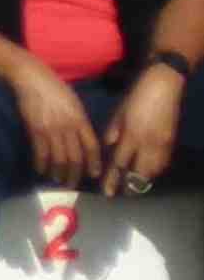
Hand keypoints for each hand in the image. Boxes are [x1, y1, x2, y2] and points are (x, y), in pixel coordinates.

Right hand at [7, 55, 103, 185]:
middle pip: (75, 156)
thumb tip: (81, 138)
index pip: (90, 146)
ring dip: (58, 172)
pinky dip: (41, 164)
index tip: (93, 174)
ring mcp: (51, 130)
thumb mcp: (74, 103)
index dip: (93, 162)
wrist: (33, 79)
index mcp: (80, 119)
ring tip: (58, 180)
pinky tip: (41, 170)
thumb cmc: (56, 88)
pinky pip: (40, 152)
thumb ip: (79, 121)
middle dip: (75, 173)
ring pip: (58, 158)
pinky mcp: (35, 130)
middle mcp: (68, 127)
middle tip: (73, 184)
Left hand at [103, 63, 186, 193]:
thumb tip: (109, 147)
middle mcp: (147, 143)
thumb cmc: (137, 96)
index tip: (108, 192)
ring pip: (154, 170)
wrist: (164, 86)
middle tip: (123, 193)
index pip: (120, 164)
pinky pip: (163, 162)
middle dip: (130, 186)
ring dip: (144, 180)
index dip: (113, 179)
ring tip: (134, 185)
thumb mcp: (119, 113)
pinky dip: (155, 170)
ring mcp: (162, 143)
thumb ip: (113, 132)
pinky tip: (149, 171)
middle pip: (139, 173)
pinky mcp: (172, 141)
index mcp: (131, 135)